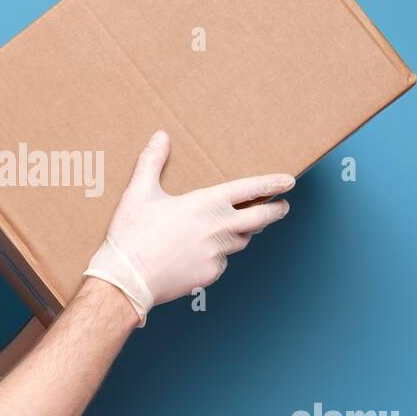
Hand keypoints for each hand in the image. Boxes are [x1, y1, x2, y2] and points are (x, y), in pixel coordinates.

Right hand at [82, 130, 292, 325]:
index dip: (272, 185)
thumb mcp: (139, 193)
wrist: (128, 279)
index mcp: (207, 203)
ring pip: (240, 240)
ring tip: (238, 226)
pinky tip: (199, 253)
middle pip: (260, 219)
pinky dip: (216, 255)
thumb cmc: (133, 235)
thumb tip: (160, 136)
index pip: (250, 190)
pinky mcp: (210, 274)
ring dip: (242, 232)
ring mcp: (218, 254)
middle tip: (282, 207)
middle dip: (275, 211)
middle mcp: (219, 228)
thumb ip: (152, 162)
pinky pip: (221, 262)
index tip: (288, 182)